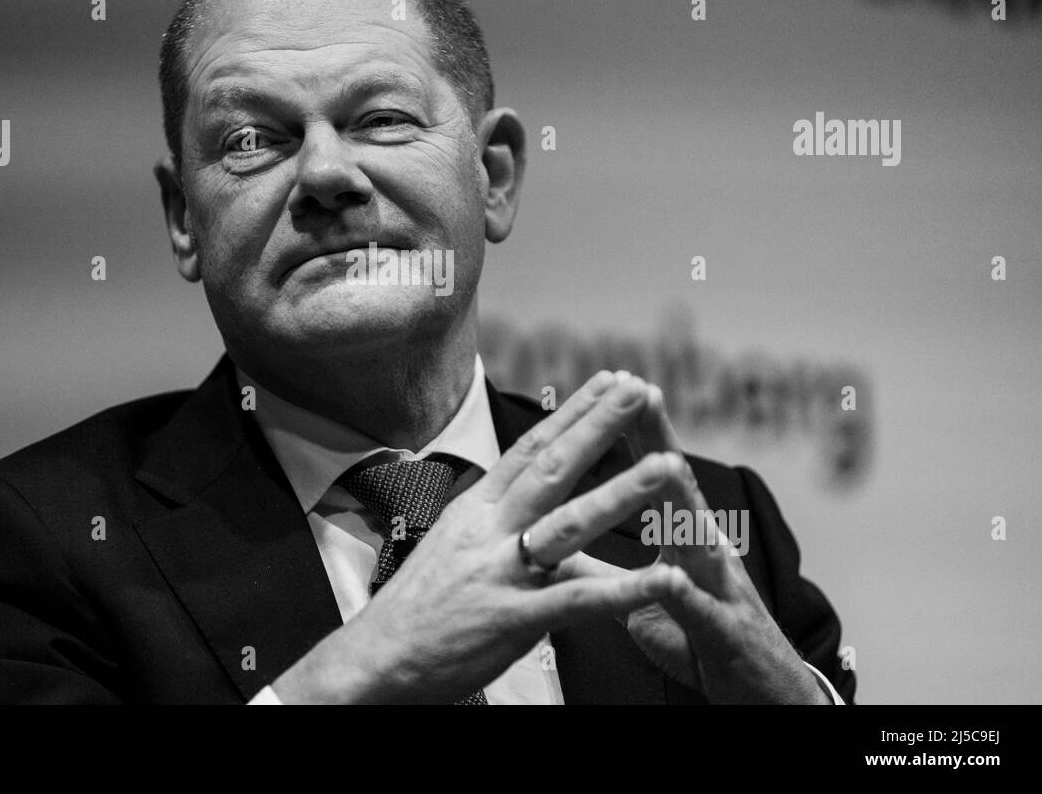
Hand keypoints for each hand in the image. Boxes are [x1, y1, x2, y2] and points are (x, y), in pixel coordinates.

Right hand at [272, 370, 685, 702]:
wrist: (374, 659)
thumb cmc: (417, 606)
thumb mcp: (454, 544)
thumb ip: (495, 519)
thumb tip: (525, 494)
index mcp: (477, 509)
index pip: (531, 448)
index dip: (572, 412)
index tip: (607, 382)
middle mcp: (489, 530)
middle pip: (552, 467)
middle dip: (598, 425)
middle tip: (637, 389)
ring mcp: (501, 572)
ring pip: (569, 524)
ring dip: (622, 492)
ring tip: (667, 464)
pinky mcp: (512, 619)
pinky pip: (576, 600)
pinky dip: (622, 591)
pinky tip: (661, 580)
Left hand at [564, 383, 830, 703]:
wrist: (763, 698)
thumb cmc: (705, 642)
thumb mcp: (652, 598)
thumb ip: (611, 568)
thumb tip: (564, 547)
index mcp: (683, 540)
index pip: (653, 474)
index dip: (633, 431)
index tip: (609, 385)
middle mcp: (705, 552)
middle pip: (678, 487)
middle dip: (659, 440)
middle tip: (642, 391)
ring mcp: (720, 590)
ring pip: (700, 539)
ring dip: (682, 500)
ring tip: (665, 463)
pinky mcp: (726, 635)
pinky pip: (702, 612)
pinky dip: (686, 594)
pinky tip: (671, 577)